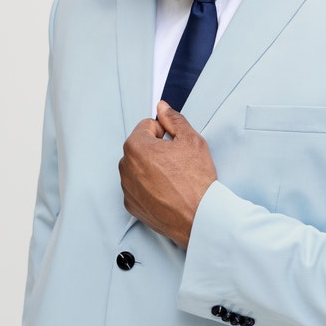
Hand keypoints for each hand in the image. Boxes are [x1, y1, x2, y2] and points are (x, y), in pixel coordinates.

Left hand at [118, 100, 216, 248]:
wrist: (199, 218)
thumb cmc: (196, 180)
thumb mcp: (192, 140)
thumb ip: (174, 119)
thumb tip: (162, 107)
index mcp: (136, 146)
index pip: (147, 126)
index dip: (165, 133)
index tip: (175, 145)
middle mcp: (125, 166)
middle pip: (140, 147)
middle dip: (156, 150)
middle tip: (177, 163)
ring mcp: (127, 188)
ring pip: (137, 168)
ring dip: (151, 168)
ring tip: (173, 179)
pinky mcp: (131, 205)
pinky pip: (137, 188)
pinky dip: (148, 187)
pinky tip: (167, 192)